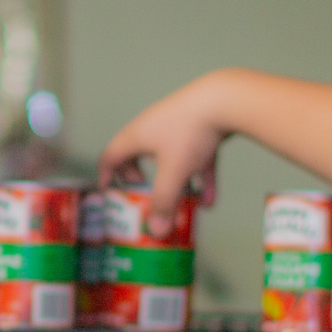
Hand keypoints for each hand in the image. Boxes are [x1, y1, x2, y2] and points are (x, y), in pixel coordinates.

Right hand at [98, 72, 233, 233]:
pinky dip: (198, 177)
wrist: (225, 99)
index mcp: (136, 136)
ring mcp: (177, 125)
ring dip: (173, 181)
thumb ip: (164, 202)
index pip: (111, 156)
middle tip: (143, 193)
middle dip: (138, 176)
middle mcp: (152, 127)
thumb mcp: (173, 173)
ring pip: (168, 157)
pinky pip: (194, 157)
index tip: (109, 192)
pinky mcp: (200, 127)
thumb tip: (156, 231)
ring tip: (179, 202)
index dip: (107, 176)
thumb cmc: (189, 133)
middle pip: (136, 153)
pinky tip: (209, 201)